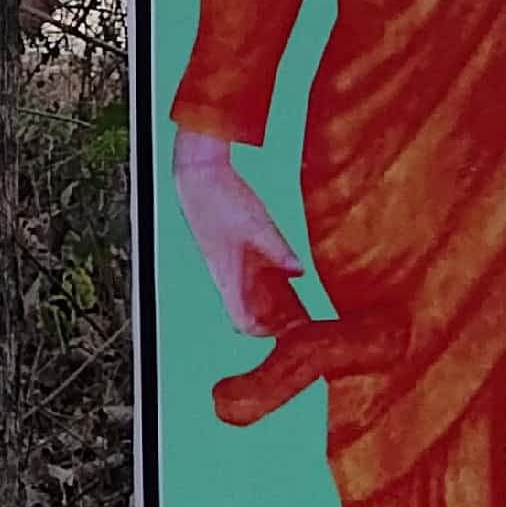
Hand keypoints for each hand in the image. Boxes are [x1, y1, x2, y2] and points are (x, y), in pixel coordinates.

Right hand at [173, 129, 306, 337]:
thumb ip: (278, 250)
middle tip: (308, 320)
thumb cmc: (219, 200)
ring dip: (278, 301)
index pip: (243, 321)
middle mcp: (229, 274)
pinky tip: (293, 273)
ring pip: (255, 293)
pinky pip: (256, 273)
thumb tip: (300, 271)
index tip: (293, 332)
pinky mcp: (236, 248)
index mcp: (227, 276)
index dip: (266, 332)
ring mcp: (232, 261)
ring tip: (305, 302)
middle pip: (253, 311)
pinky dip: (274, 279)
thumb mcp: (256, 225)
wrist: (198, 174)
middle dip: (278, 319)